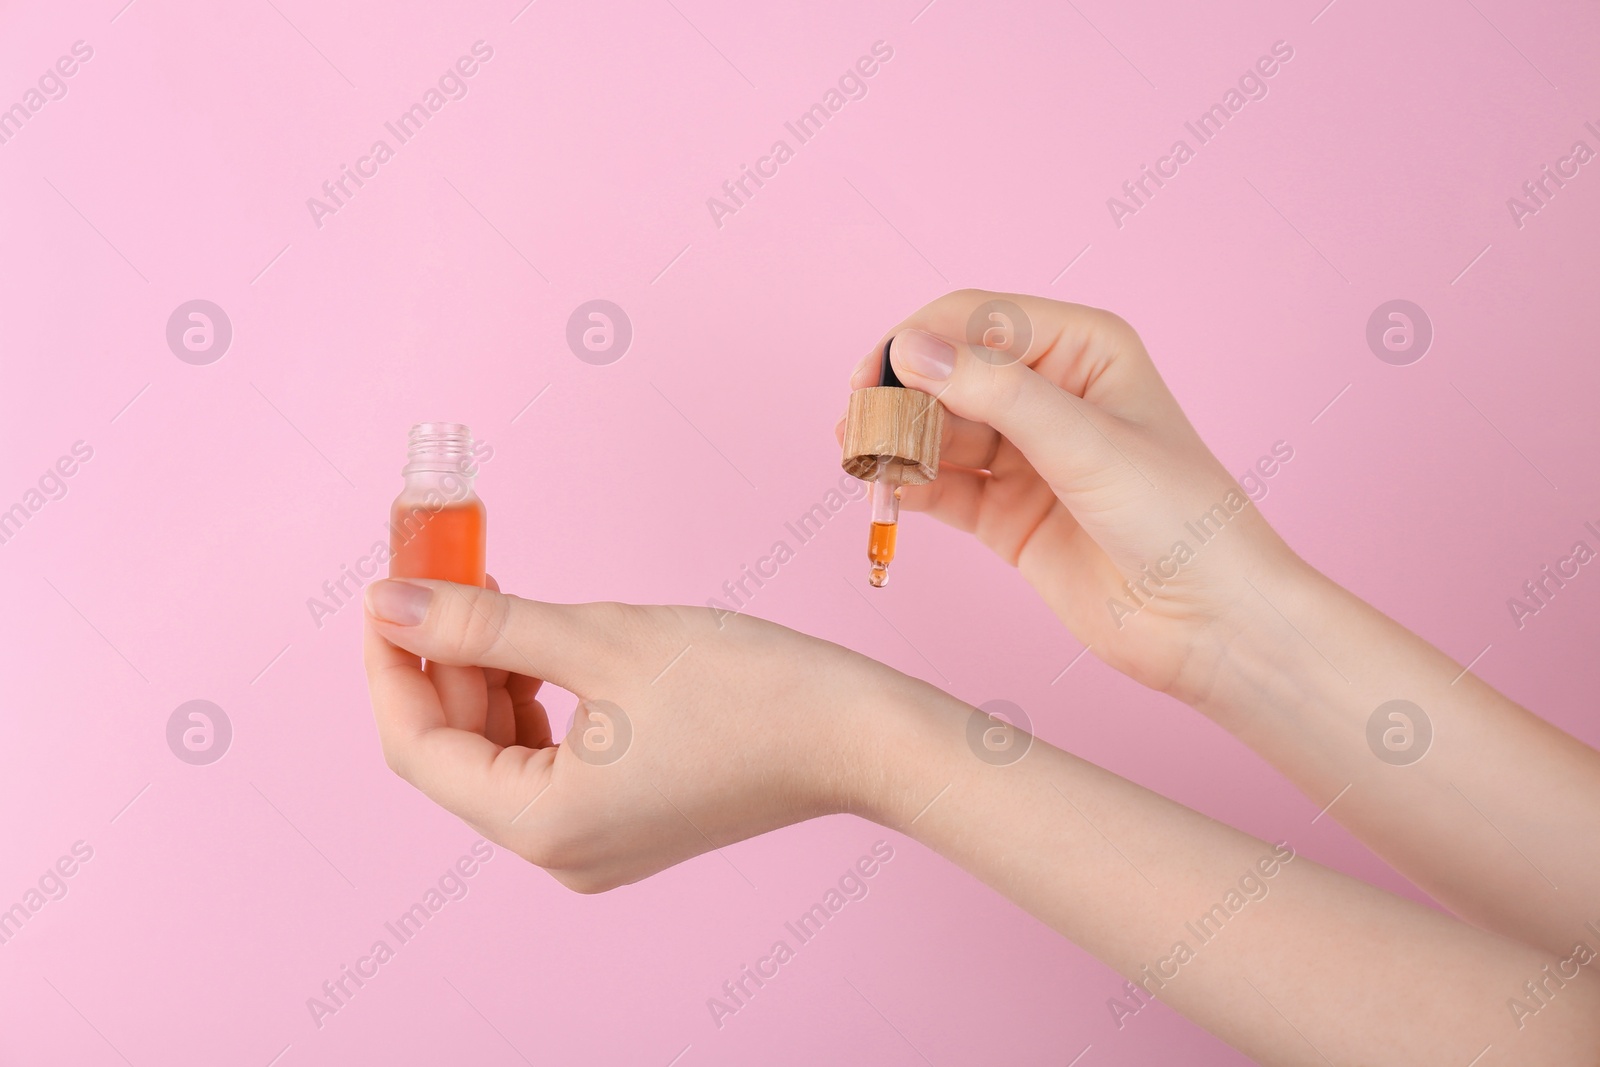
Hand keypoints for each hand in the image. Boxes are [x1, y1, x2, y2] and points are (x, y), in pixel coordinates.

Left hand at [361, 578, 912, 890]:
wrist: (858, 735)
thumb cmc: (749, 688)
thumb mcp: (600, 639)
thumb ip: (483, 626)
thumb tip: (388, 605)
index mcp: (544, 824)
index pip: (417, 746)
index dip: (389, 664)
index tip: (384, 590)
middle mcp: (558, 853)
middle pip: (457, 752)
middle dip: (442, 660)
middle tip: (442, 573)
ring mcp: (592, 846)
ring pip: (499, 755)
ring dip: (486, 677)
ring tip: (497, 599)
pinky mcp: (623, 825)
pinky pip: (545, 765)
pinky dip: (530, 703)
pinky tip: (539, 647)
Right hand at [844, 289, 1302, 704]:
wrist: (1210, 623)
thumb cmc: (1178, 518)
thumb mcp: (1086, 443)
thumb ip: (997, 394)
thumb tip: (911, 350)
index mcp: (1081, 348)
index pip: (974, 319)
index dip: (918, 343)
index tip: (873, 380)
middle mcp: (1048, 393)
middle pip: (945, 374)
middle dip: (898, 397)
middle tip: (855, 427)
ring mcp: (1024, 455)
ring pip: (936, 432)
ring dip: (896, 445)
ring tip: (861, 465)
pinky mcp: (1006, 512)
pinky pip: (941, 488)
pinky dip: (908, 489)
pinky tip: (886, 496)